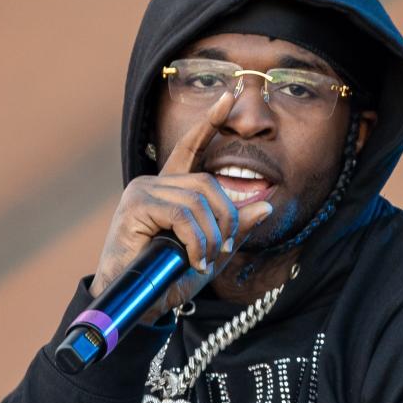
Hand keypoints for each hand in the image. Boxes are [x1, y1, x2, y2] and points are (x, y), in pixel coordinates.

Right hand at [90, 93, 272, 319]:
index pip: (191, 148)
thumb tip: (266, 203)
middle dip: (226, 218)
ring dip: (211, 236)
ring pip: (198, 200)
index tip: (228, 97)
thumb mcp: (211, 253)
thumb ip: (235, 229)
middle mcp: (154, 184)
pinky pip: (182, 214)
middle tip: (221, 250)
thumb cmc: (168, 280)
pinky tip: (193, 259)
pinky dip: (196, 240)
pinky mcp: (136, 207)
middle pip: (208, 183)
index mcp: (170, 190)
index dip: (210, 123)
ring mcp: (142, 192)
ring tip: (205, 261)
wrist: (137, 305)